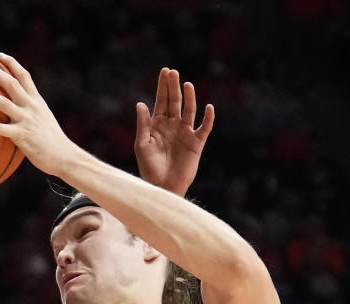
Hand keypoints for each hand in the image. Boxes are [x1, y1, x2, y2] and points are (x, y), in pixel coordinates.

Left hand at [0, 53, 77, 175]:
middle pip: (11, 82)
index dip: (11, 63)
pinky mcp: (22, 135)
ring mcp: (27, 120)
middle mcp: (32, 106)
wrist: (65, 156)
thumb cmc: (53, 143)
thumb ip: (31, 113)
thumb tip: (17, 112)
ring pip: (2, 102)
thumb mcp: (44, 121)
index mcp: (37, 101)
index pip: (24, 76)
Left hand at [134, 68, 213, 195]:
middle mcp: (172, 126)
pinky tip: (209, 107)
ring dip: (189, 97)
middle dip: (174, 87)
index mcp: (158, 125)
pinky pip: (205, 128)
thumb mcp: (142, 145)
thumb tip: (140, 103)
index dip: (163, 86)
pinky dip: (208, 118)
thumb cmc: (149, 168)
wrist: (163, 186)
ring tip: (187, 85)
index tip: (165, 71)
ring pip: (189, 110)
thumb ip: (143, 125)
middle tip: (173, 72)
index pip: (161, 101)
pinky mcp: (196, 143)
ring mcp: (185, 133)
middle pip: (175, 101)